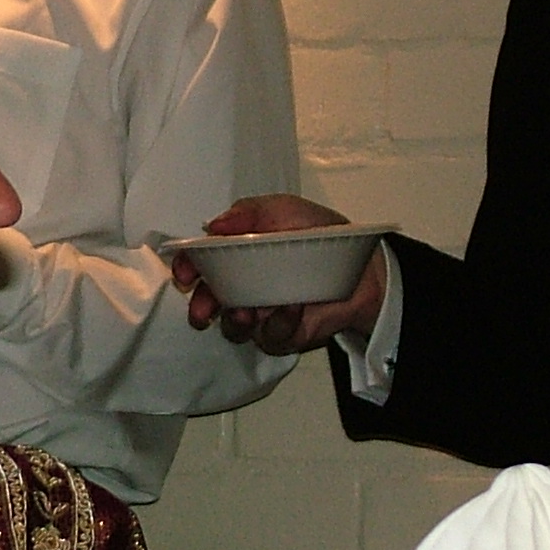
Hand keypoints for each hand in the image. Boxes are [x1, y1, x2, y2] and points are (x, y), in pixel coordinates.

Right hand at [169, 194, 386, 356]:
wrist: (365, 268)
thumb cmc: (321, 234)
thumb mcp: (283, 211)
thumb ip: (247, 214)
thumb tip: (212, 225)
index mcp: (237, 255)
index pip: (201, 263)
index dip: (187, 269)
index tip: (185, 274)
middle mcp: (243, 286)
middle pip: (208, 302)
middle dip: (201, 307)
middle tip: (204, 310)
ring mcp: (262, 314)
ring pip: (233, 327)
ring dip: (235, 321)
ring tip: (248, 312)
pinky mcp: (282, 335)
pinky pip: (270, 338)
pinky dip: (278, 324)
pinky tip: (293, 308)